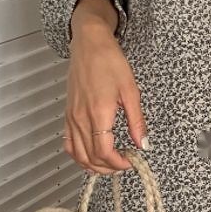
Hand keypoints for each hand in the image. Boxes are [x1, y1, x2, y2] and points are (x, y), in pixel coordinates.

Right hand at [64, 0, 148, 173]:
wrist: (89, 44)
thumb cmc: (109, 61)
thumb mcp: (131, 91)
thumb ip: (136, 121)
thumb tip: (143, 144)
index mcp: (98, 113)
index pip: (104, 152)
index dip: (118, 163)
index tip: (130, 162)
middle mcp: (80, 118)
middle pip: (90, 157)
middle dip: (108, 168)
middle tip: (124, 165)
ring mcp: (71, 117)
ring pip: (77, 154)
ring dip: (93, 165)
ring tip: (109, 165)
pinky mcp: (67, 113)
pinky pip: (68, 142)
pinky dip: (78, 155)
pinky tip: (90, 156)